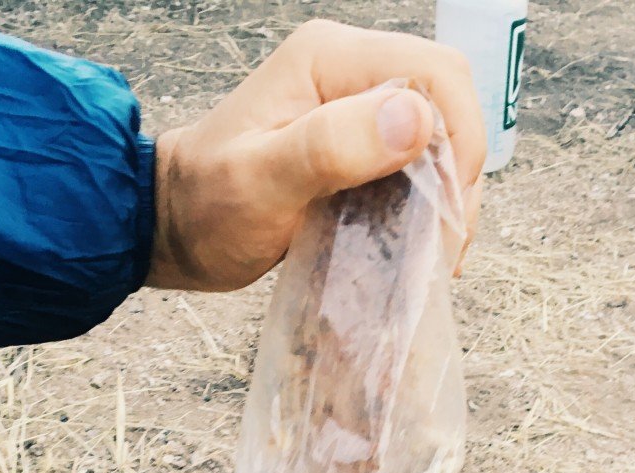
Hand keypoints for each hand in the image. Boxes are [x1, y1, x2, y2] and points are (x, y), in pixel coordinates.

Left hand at [147, 19, 485, 291]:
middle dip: (460, 169)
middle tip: (444, 240)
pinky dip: (426, 201)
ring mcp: (354, 108)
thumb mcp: (260, 182)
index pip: (434, 72)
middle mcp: (348, 72)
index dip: (459, 135)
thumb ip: (330, 146)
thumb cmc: (205, 207)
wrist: (174, 228)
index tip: (447, 206)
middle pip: (446, 101)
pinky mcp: (357, 144)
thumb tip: (414, 120)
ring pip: (439, 135)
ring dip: (448, 191)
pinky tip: (417, 242)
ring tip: (434, 251)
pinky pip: (416, 162)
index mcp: (329, 59)